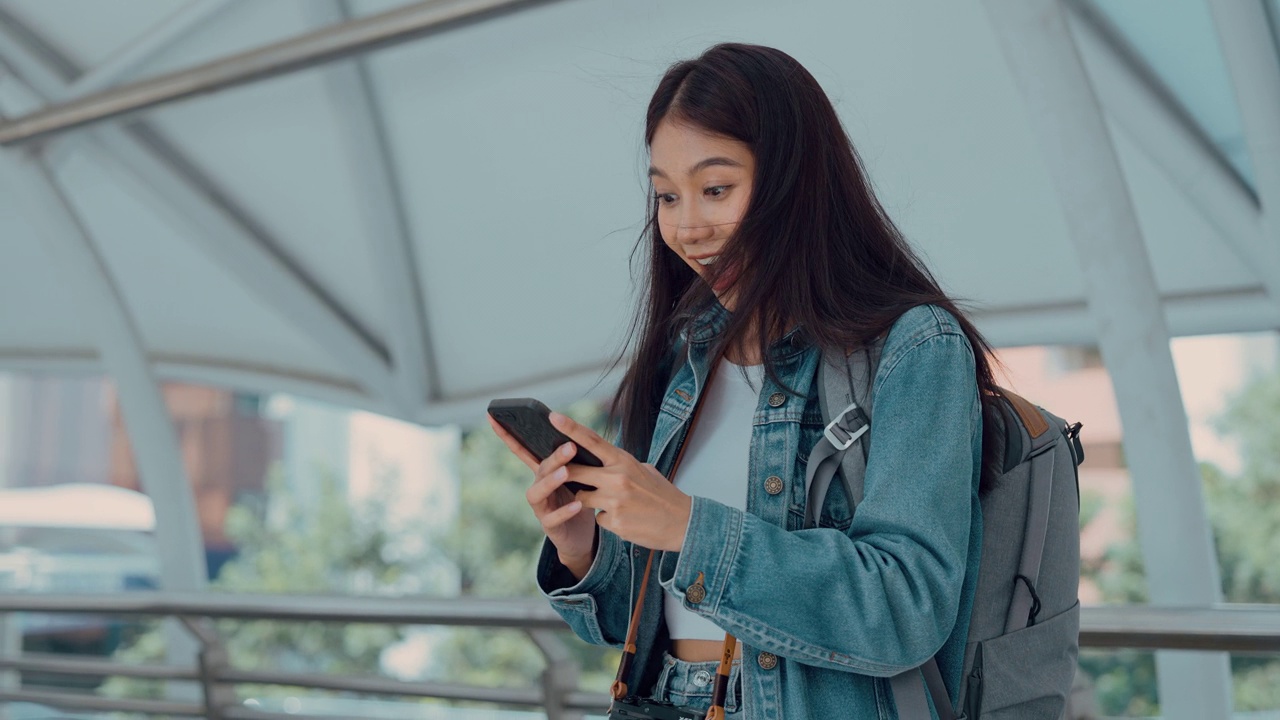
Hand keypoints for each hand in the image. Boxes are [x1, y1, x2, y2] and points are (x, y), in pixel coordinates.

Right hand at [489, 415, 597, 565]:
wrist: (581, 535)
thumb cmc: (579, 499)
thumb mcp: (579, 476)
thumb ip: (576, 459)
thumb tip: (580, 434)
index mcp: (543, 472)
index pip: (522, 451)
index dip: (507, 435)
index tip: (494, 417)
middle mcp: (538, 487)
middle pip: (539, 469)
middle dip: (553, 457)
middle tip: (570, 446)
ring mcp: (541, 507)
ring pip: (537, 493)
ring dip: (550, 482)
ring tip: (566, 473)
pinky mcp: (549, 526)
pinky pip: (553, 518)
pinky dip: (565, 511)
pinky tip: (578, 504)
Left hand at [546, 412, 693, 552]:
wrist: (682, 524)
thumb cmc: (662, 494)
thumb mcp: (644, 470)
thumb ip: (620, 464)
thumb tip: (600, 459)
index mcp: (624, 461)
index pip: (592, 441)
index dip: (570, 428)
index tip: (553, 417)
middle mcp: (617, 479)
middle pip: (574, 472)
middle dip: (564, 474)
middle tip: (560, 474)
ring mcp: (615, 502)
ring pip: (582, 498)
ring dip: (590, 501)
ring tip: (615, 503)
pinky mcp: (615, 523)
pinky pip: (597, 518)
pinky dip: (606, 518)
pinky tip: (624, 519)